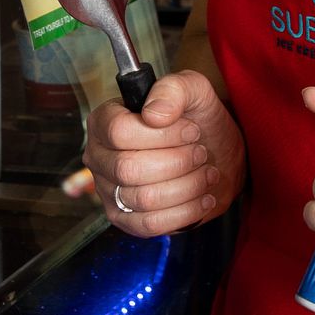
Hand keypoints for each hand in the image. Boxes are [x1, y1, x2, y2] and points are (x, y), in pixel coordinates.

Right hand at [82, 70, 244, 237]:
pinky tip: (203, 197)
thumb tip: (154, 114)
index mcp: (104, 121)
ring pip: (144, 198)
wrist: (215, 154)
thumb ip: (173, 90)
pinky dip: (185, 212)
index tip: (191, 131)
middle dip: (177, 162)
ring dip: (186, 186)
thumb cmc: (197, 119)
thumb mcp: (192, 90)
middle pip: (129, 168)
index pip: (118, 131)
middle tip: (200, 152)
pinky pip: (150, 225)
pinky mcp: (126, 220)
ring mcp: (109, 192)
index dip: (161, 134)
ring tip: (205, 173)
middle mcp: (99, 157)